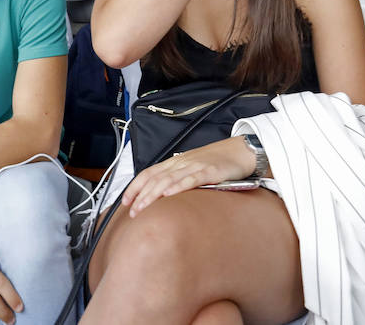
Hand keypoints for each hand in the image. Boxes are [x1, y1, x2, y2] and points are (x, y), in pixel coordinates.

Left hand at [122, 137, 256, 215]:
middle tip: (132, 212)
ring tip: (143, 207)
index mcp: (176, 162)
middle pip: (156, 178)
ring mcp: (195, 166)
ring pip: (169, 179)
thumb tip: (162, 195)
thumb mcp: (193, 168)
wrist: (240, 152)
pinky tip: (169, 194)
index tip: (124, 201)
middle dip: (141, 195)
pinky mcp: (209, 172)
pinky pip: (191, 179)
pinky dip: (178, 186)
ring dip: (153, 194)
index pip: (149, 173)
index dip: (135, 186)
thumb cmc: (217, 161)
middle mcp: (182, 163)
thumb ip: (178, 178)